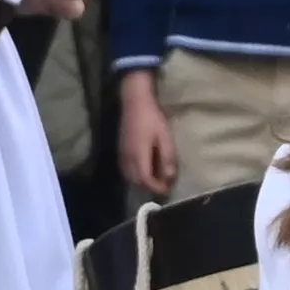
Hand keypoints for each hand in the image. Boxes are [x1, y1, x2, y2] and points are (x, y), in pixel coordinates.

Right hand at [115, 70, 178, 197]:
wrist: (134, 101)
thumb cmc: (152, 117)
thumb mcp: (164, 136)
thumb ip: (167, 157)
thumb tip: (170, 176)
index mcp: (139, 155)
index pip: (146, 179)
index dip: (156, 187)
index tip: (167, 188)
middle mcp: (127, 158)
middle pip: (136, 181)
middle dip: (149, 186)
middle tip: (163, 184)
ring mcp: (122, 154)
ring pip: (129, 177)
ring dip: (141, 181)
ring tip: (154, 178)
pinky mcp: (120, 150)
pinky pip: (125, 169)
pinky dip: (134, 175)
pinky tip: (143, 169)